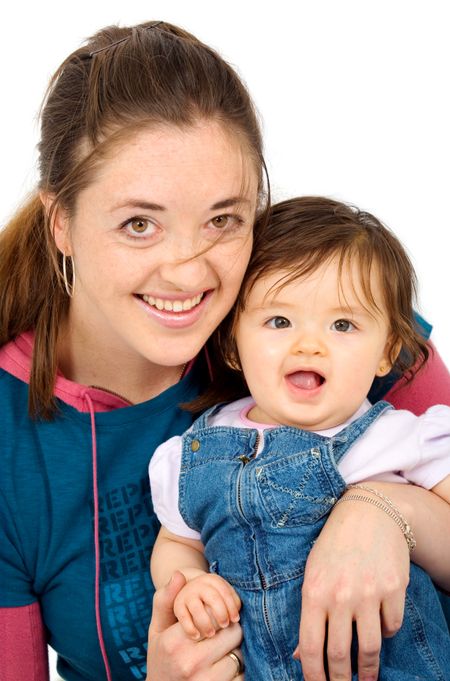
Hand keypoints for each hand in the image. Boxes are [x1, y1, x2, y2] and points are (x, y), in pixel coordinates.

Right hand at [147, 571, 244, 680]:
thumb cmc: (161, 656)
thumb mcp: (157, 628)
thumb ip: (166, 600)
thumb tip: (179, 574)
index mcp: (175, 641)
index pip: (213, 614)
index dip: (218, 612)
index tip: (215, 617)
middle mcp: (190, 662)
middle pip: (232, 632)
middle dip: (230, 629)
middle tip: (223, 632)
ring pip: (239, 654)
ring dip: (236, 650)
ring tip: (223, 651)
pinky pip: (241, 676)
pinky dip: (238, 671)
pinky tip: (226, 668)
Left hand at [295, 495, 409, 680]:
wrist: (367, 513)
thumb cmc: (333, 545)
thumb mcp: (312, 573)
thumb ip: (308, 613)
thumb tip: (300, 656)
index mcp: (314, 591)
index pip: (311, 647)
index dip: (313, 675)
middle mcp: (341, 595)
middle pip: (341, 654)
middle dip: (340, 680)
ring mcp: (369, 593)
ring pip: (370, 648)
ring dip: (368, 671)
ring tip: (366, 679)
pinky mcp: (393, 589)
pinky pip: (391, 627)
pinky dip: (386, 634)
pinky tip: (379, 630)